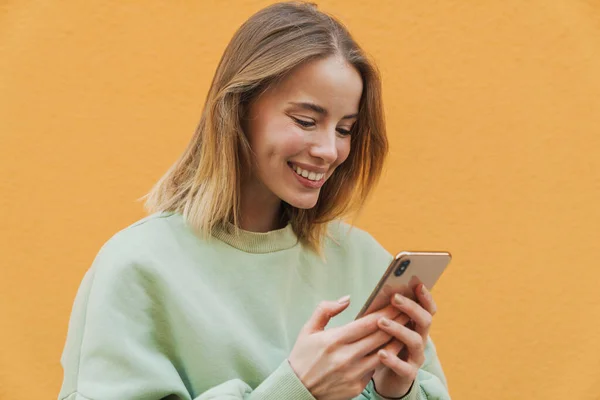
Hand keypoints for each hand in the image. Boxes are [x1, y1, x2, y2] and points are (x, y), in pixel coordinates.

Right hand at [288, 296, 405, 399]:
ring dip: (397, 339)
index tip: (396, 303)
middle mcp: (346, 357)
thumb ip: (326, 310)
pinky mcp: (357, 386)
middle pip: (380, 336)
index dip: (385, 312)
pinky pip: (376, 368)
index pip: (368, 323)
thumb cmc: (303, 356)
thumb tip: (347, 299)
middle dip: (396, 322)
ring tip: (406, 328)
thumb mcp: (308, 329)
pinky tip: (393, 347)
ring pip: (384, 353)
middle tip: (408, 310)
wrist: (298, 389)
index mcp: (334, 340)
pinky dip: (387, 356)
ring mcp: (353, 373)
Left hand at [372, 284, 436, 398]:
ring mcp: (416, 357)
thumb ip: (386, 313)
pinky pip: (403, 367)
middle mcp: (420, 339)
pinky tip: (381, 353)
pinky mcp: (408, 374)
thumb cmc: (384, 346)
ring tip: (381, 322)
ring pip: (415, 341)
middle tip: (394, 298)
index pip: (428, 309)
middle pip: (424, 321)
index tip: (418, 284)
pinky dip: (393, 359)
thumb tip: (380, 292)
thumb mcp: (386, 328)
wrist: (387, 379)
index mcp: (416, 326)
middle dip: (411, 307)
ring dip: (398, 329)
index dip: (426, 297)